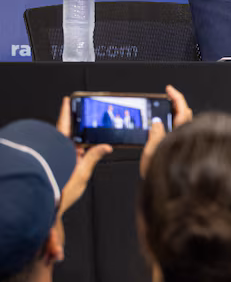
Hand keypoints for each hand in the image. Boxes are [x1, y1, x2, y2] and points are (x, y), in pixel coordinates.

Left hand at [56, 97, 111, 213]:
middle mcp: (58, 152)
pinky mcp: (59, 167)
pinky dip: (79, 151)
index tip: (67, 100)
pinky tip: (85, 154)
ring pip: (69, 145)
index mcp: (61, 149)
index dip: (65, 112)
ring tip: (90, 138)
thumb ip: (93, 158)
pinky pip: (70, 154)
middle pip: (67, 134)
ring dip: (79, 142)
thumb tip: (105, 146)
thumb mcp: (81, 174)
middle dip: (76, 127)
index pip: (63, 125)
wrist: (47, 209)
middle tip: (86, 117)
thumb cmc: (59, 194)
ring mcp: (58, 159)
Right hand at [140, 85, 192, 177]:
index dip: (176, 97)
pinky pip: (187, 136)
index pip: (183, 110)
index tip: (169, 89)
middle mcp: (191, 139)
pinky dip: (180, 130)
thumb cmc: (167, 181)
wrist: (179, 197)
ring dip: (179, 118)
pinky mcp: (193, 152)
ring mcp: (193, 145)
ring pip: (188, 126)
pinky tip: (172, 133)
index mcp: (182, 136)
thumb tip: (157, 122)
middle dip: (177, 106)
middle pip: (187, 116)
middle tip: (168, 99)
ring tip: (168, 114)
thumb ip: (154, 137)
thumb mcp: (151, 156)